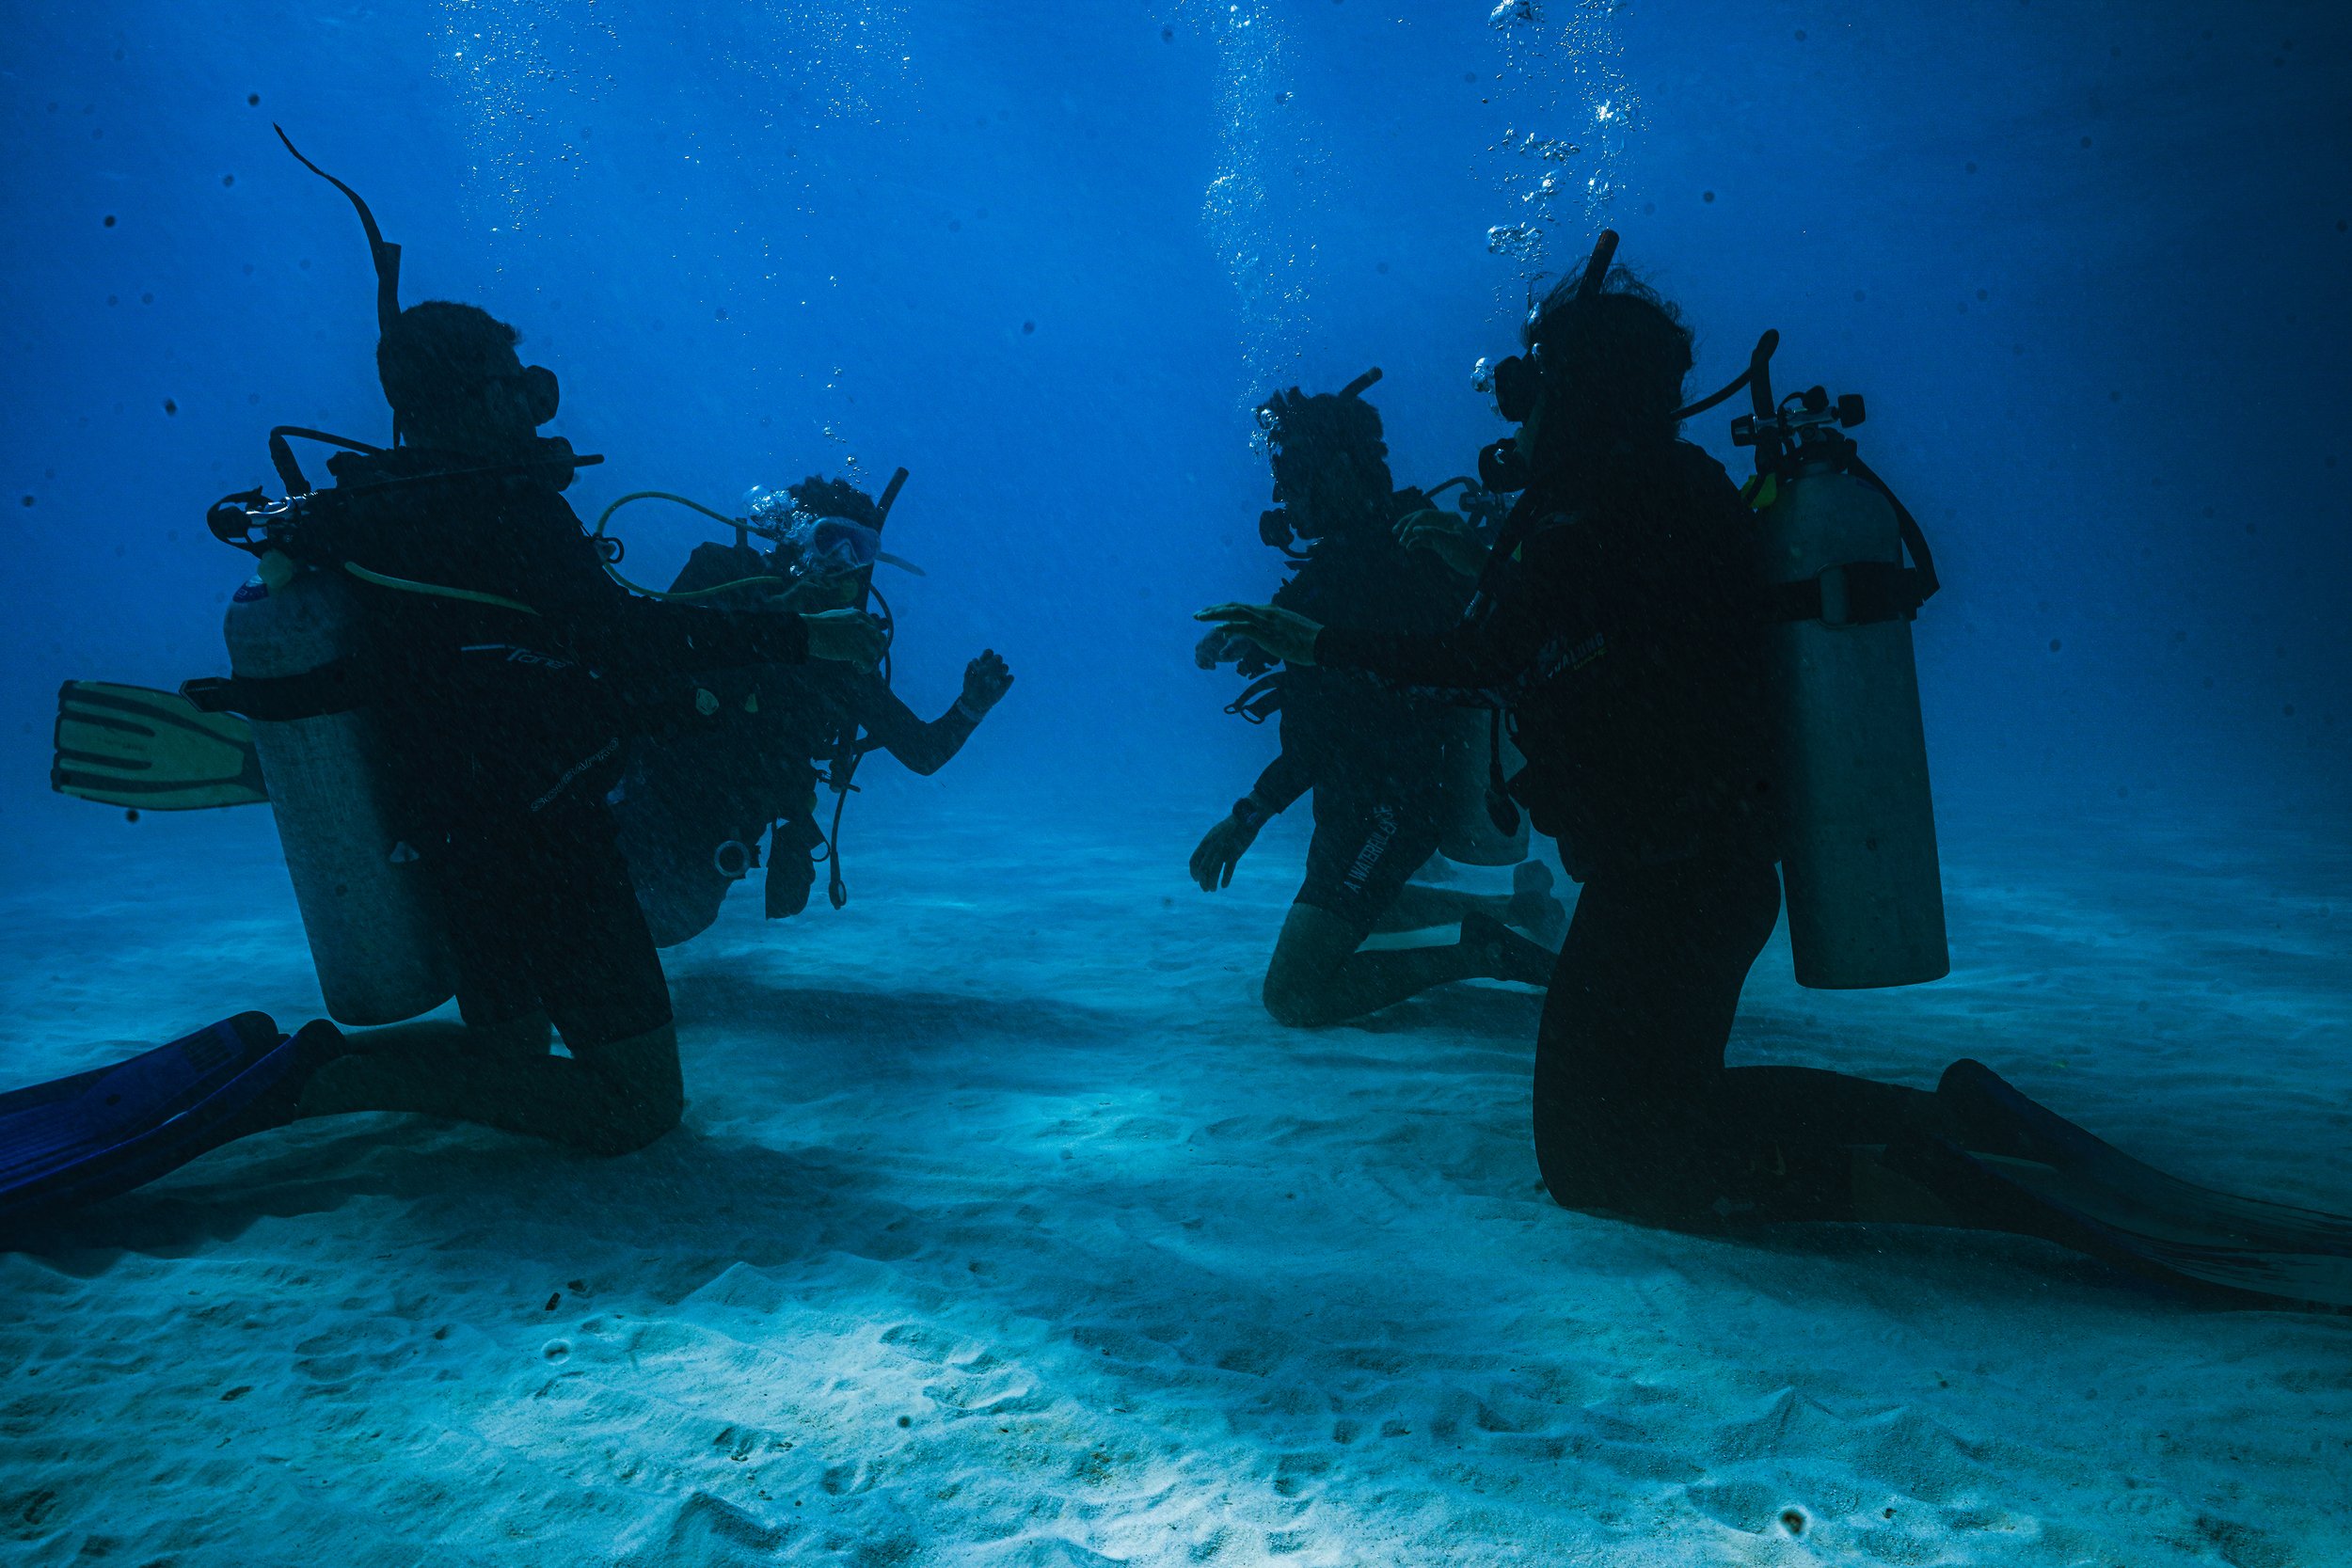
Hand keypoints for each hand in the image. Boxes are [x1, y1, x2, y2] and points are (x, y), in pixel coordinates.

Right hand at [801, 608, 884, 669]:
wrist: (809, 631)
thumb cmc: (817, 625)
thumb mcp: (836, 616)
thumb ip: (848, 621)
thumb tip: (850, 629)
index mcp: (859, 616)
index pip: (875, 627)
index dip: (872, 638)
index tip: (866, 645)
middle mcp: (863, 626)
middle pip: (880, 640)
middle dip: (875, 649)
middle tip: (866, 656)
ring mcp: (861, 638)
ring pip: (876, 653)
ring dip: (869, 659)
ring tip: (857, 663)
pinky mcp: (857, 651)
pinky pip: (869, 663)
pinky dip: (866, 668)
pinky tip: (858, 668)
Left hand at [958, 649, 1013, 717]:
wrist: (974, 703)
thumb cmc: (971, 689)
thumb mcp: (969, 680)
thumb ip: (975, 670)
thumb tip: (982, 664)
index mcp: (983, 663)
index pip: (989, 652)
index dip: (987, 655)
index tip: (982, 663)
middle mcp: (993, 667)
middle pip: (998, 658)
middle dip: (995, 662)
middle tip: (988, 669)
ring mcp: (1000, 675)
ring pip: (1005, 667)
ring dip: (1000, 671)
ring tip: (992, 680)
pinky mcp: (1005, 684)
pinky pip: (1010, 677)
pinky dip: (1006, 680)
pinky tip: (998, 687)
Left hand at [1190, 810, 1261, 890]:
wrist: (1244, 818)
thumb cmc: (1230, 826)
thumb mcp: (1214, 834)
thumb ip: (1208, 845)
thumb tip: (1204, 856)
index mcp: (1205, 843)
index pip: (1194, 861)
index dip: (1193, 872)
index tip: (1196, 879)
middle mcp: (1212, 848)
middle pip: (1202, 869)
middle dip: (1203, 881)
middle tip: (1206, 889)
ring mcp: (1223, 851)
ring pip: (1213, 872)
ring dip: (1211, 883)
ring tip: (1213, 889)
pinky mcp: (1235, 854)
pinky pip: (1228, 869)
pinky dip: (1225, 879)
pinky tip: (1224, 886)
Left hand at [1193, 603, 1322, 666]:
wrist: (1322, 642)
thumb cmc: (1307, 640)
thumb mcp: (1286, 630)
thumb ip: (1272, 630)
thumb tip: (1262, 634)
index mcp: (1269, 611)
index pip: (1241, 607)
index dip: (1223, 609)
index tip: (1210, 612)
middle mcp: (1265, 612)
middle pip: (1233, 606)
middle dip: (1213, 609)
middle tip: (1197, 614)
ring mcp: (1265, 621)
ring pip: (1234, 612)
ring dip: (1215, 614)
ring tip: (1200, 617)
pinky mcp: (1267, 632)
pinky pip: (1244, 627)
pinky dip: (1230, 626)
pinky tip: (1218, 628)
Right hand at [1394, 508, 1490, 578]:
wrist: (1478, 565)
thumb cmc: (1468, 551)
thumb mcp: (1452, 542)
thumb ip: (1434, 534)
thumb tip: (1415, 529)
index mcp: (1447, 518)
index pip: (1425, 515)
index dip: (1412, 522)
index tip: (1404, 533)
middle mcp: (1442, 523)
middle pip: (1421, 520)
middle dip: (1407, 525)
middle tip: (1394, 531)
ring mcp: (1441, 533)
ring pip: (1421, 531)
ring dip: (1410, 536)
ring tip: (1401, 543)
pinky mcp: (1440, 544)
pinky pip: (1424, 540)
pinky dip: (1416, 543)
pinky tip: (1409, 548)